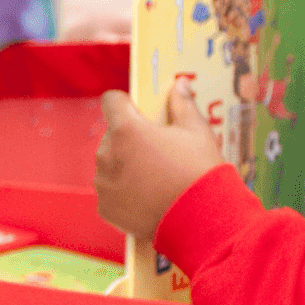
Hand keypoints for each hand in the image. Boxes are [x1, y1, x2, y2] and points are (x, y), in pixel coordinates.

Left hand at [94, 78, 225, 241]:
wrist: (201, 221)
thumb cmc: (199, 171)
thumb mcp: (197, 131)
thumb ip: (182, 104)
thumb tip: (180, 84)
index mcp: (126, 130)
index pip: (111, 101)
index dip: (125, 104)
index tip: (139, 112)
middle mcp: (107, 155)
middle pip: (112, 136)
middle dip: (129, 139)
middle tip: (156, 153)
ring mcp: (104, 184)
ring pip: (109, 165)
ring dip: (124, 166)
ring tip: (154, 179)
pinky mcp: (105, 209)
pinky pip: (110, 192)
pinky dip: (123, 193)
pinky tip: (148, 199)